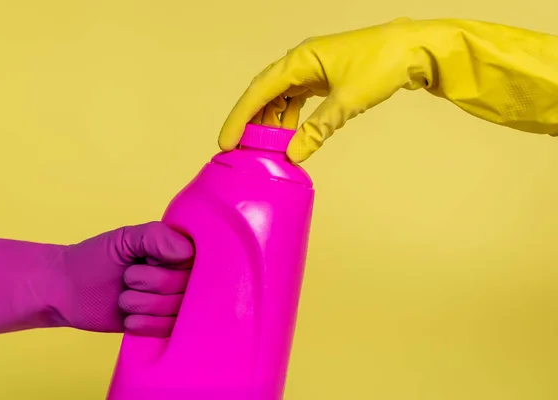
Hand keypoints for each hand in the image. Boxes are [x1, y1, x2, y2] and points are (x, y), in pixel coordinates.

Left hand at [42, 221, 193, 336]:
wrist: (66, 290)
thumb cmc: (95, 258)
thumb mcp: (125, 239)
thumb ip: (156, 237)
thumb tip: (188, 253)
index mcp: (176, 252)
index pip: (193, 261)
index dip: (166, 264)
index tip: (145, 259)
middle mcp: (179, 277)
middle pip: (184, 287)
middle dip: (149, 284)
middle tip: (127, 278)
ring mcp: (172, 303)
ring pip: (176, 310)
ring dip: (142, 305)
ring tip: (124, 297)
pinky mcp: (161, 326)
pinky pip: (168, 329)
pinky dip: (145, 324)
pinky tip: (128, 318)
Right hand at [219, 17, 426, 162]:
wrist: (414, 50)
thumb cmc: (382, 65)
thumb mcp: (347, 102)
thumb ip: (317, 130)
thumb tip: (294, 154)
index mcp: (300, 60)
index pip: (260, 91)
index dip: (240, 117)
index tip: (227, 141)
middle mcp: (302, 62)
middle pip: (265, 93)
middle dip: (252, 121)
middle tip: (240, 149)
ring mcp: (313, 69)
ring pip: (281, 97)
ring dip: (272, 121)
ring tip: (264, 147)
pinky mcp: (324, 78)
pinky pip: (298, 98)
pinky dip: (291, 117)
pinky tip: (289, 135)